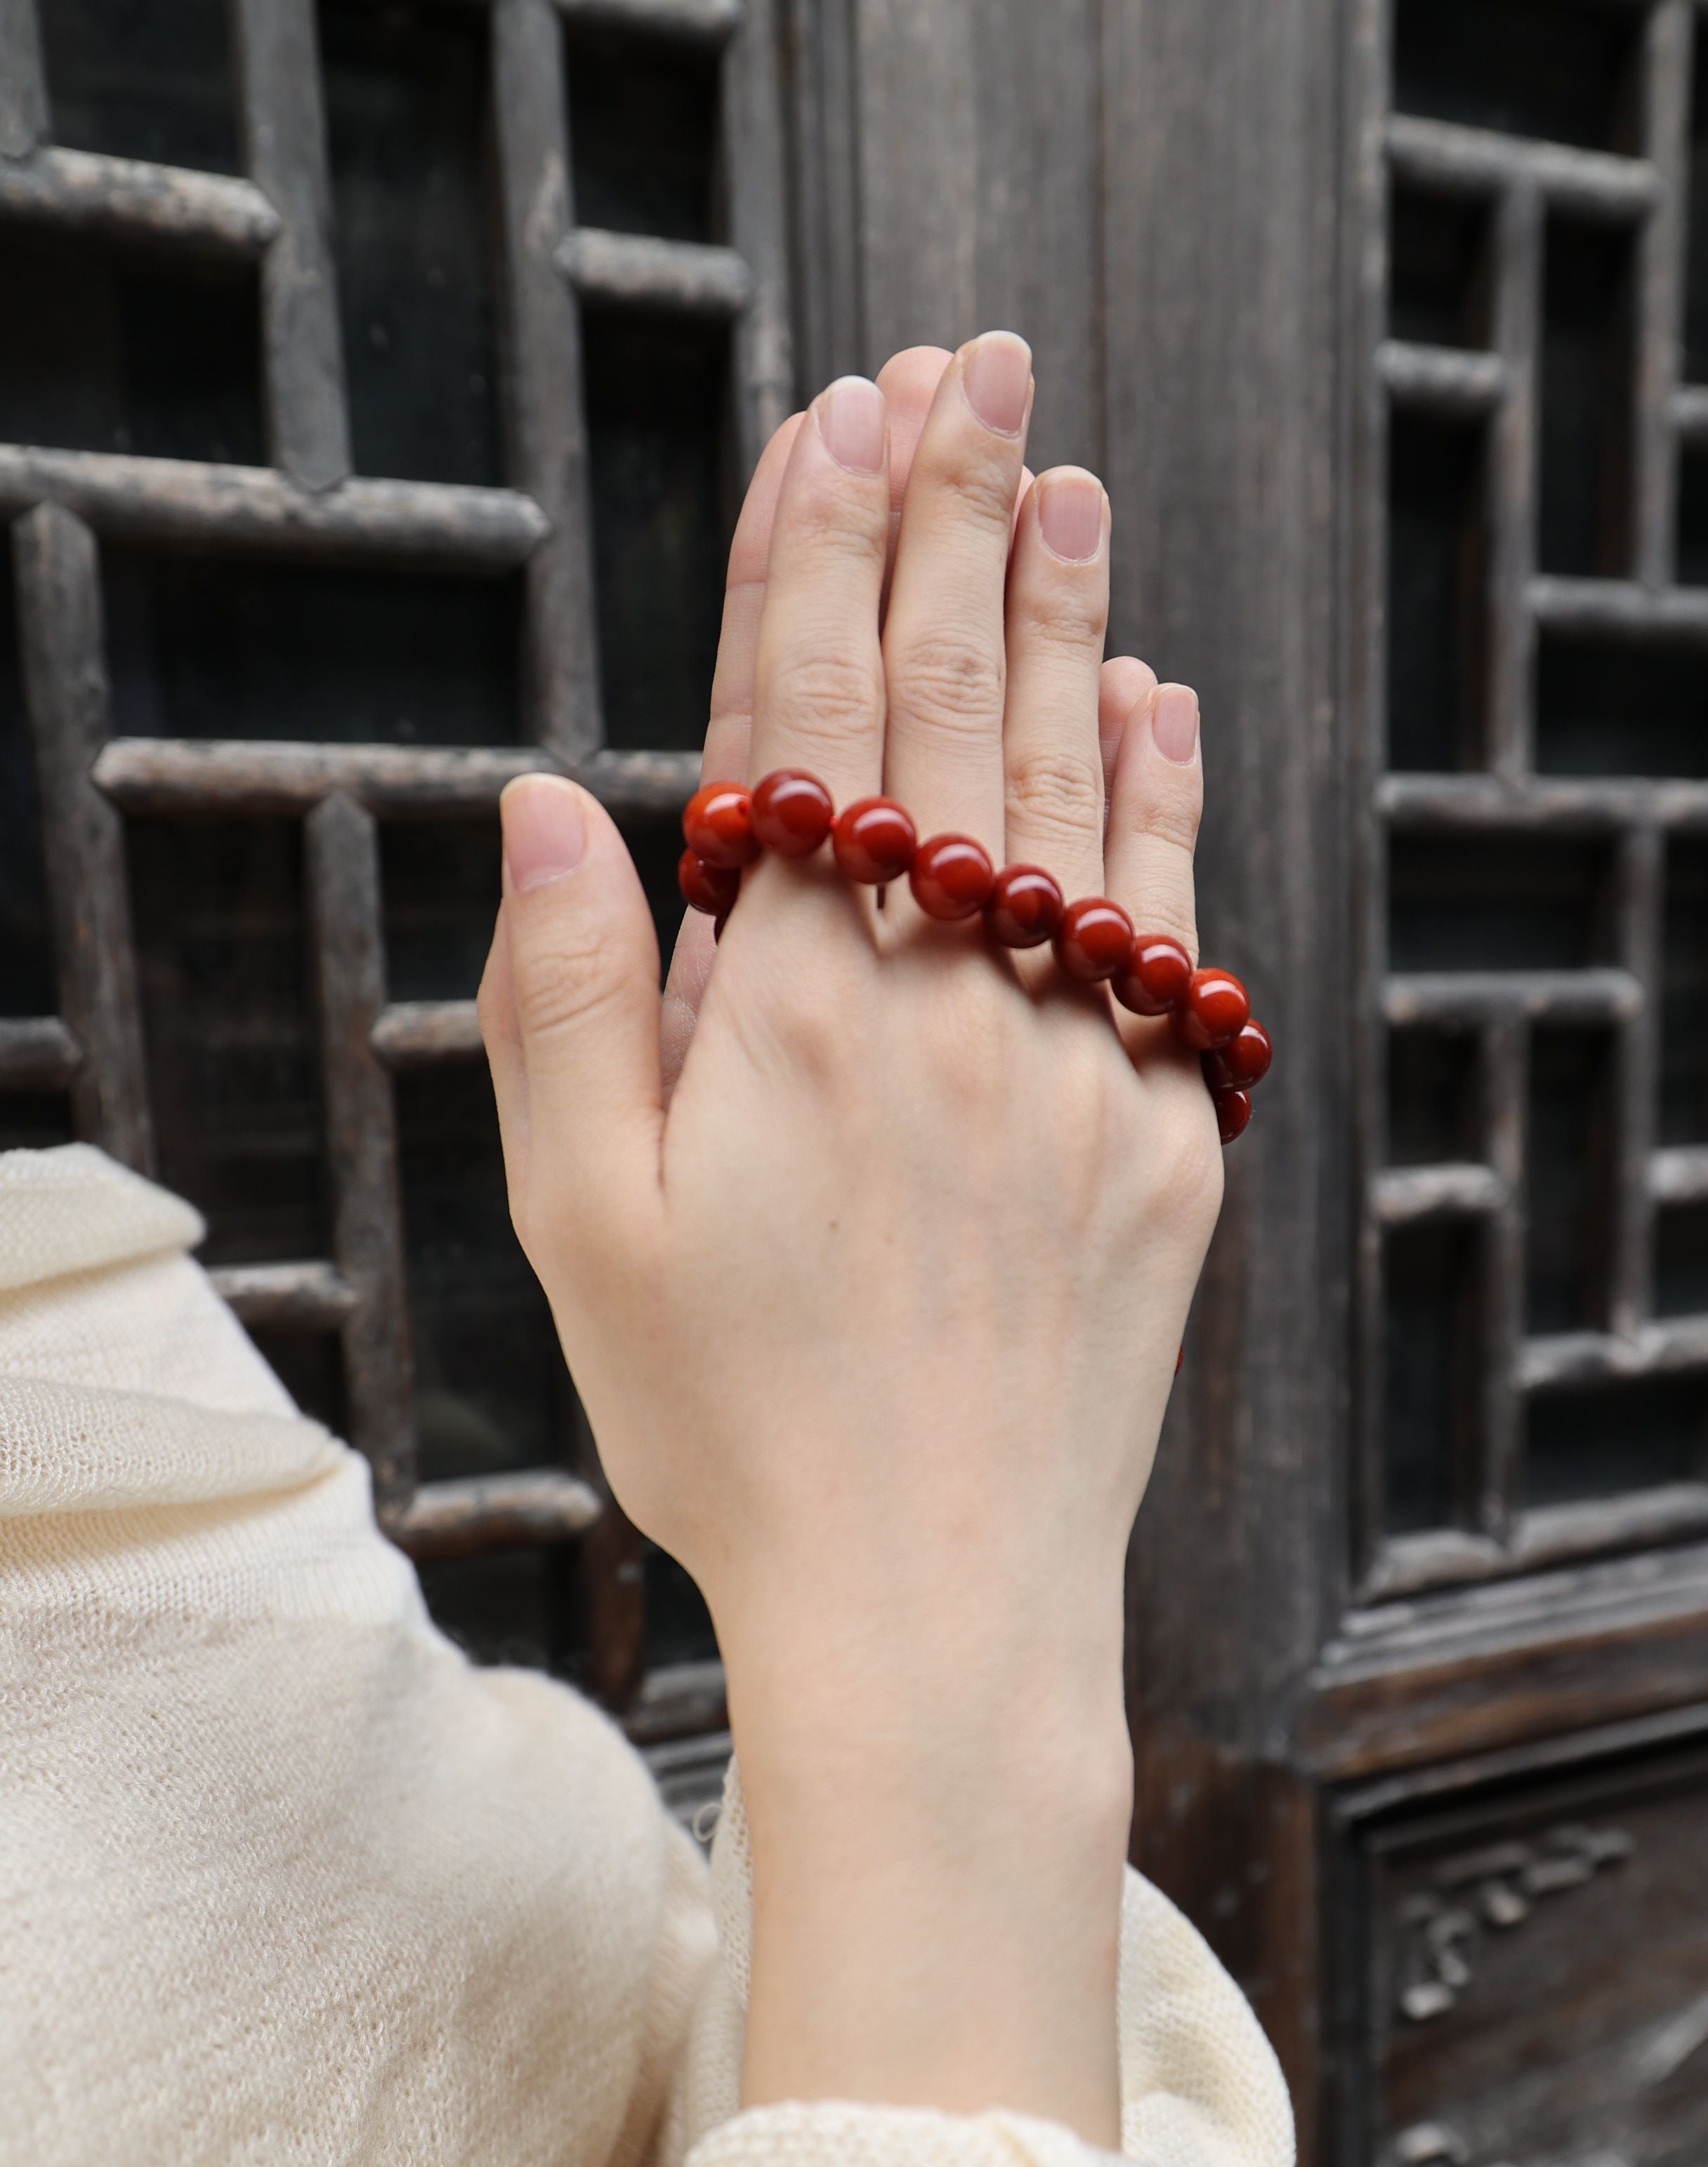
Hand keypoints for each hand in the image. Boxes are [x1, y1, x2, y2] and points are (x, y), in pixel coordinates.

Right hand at [479, 334, 1217, 2146]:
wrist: (937, 1603)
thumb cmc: (734, 1427)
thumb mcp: (589, 1229)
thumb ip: (564, 1003)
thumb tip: (542, 799)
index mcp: (796, 1016)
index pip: (805, 729)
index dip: (816, 559)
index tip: (839, 418)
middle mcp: (952, 1007)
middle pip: (950, 718)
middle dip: (951, 526)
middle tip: (969, 367)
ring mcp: (1079, 1066)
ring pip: (1073, 794)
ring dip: (1062, 622)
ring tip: (1064, 477)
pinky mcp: (1164, 1142)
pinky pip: (1172, 924)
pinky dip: (1160, 796)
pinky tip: (1154, 695)